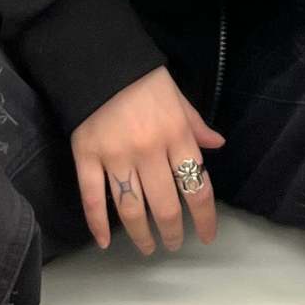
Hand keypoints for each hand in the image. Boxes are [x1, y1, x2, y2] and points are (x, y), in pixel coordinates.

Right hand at [70, 65, 225, 255]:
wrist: (99, 57)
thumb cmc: (144, 79)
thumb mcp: (177, 97)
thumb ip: (196, 125)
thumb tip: (218, 146)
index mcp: (176, 135)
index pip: (197, 187)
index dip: (205, 218)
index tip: (207, 236)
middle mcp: (149, 151)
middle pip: (164, 206)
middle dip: (172, 232)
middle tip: (173, 244)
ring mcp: (116, 156)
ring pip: (131, 209)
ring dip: (141, 235)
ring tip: (147, 247)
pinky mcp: (87, 156)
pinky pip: (92, 197)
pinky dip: (97, 223)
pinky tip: (105, 241)